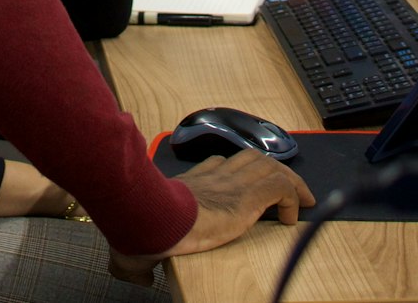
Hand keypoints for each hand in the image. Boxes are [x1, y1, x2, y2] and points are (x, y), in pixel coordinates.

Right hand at [107, 149, 315, 284]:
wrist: (155, 217)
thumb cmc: (147, 227)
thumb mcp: (146, 241)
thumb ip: (142, 258)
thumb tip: (137, 278)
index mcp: (192, 184)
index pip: (218, 165)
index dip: (235, 172)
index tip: (242, 189)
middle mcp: (214, 177)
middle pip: (249, 158)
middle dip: (269, 168)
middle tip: (284, 187)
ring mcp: (231, 182)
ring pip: (268, 164)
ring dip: (287, 178)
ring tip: (299, 197)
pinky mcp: (247, 196)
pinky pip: (280, 186)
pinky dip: (292, 196)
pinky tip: (294, 215)